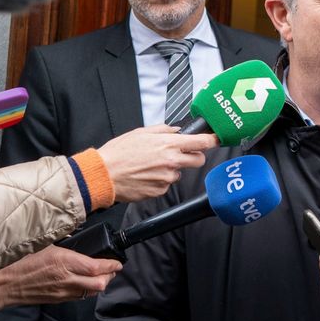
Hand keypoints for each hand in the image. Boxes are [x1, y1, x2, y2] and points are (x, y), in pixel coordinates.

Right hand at [0, 245, 122, 318]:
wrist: (4, 284)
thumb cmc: (20, 262)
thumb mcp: (43, 245)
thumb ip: (61, 242)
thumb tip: (73, 236)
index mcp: (64, 262)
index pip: (97, 267)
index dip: (111, 265)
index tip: (118, 262)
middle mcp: (67, 279)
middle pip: (100, 284)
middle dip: (109, 277)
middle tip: (111, 269)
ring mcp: (63, 292)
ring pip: (91, 293)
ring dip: (99, 285)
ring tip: (101, 276)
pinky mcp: (57, 300)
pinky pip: (79, 297)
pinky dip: (86, 291)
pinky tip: (84, 283)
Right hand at [96, 125, 217, 201]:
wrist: (104, 174)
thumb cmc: (118, 153)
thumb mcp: (141, 133)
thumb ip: (163, 130)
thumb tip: (176, 130)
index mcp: (168, 145)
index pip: (201, 143)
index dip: (212, 141)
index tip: (216, 139)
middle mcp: (171, 162)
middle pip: (198, 161)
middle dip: (193, 157)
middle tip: (180, 154)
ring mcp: (166, 178)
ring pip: (179, 173)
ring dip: (171, 169)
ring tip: (150, 165)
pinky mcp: (160, 191)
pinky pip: (166, 184)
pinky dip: (159, 180)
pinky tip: (145, 175)